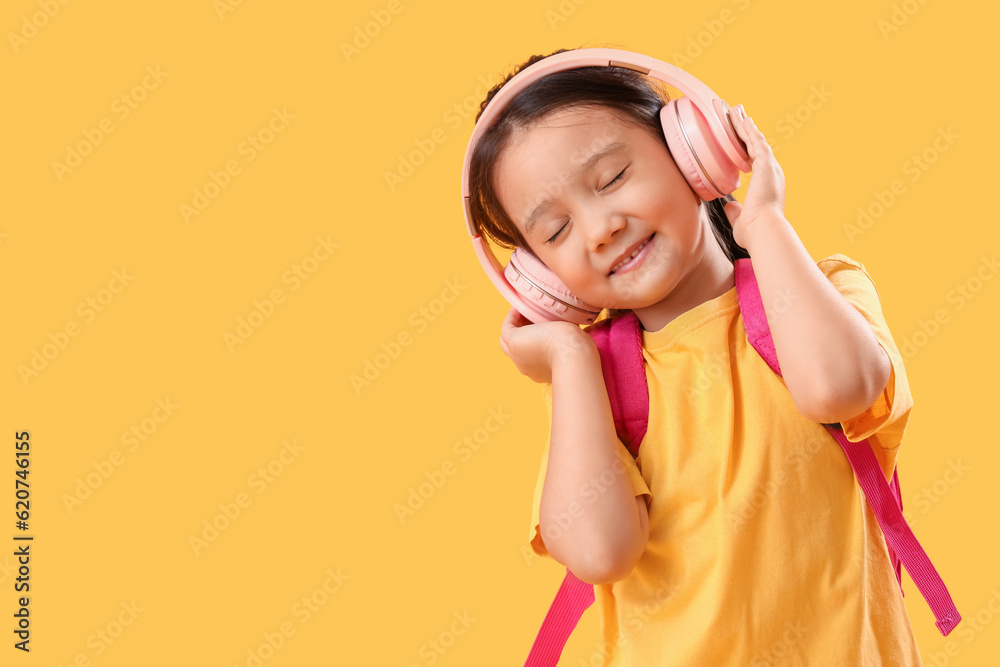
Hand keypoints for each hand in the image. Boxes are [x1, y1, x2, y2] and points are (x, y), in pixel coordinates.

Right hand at [498, 307, 594, 383]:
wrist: (573, 355)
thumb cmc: (580, 353)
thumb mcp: (574, 347)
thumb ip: (570, 343)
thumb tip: (576, 331)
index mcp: (541, 371)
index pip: (532, 355)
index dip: (535, 339)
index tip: (544, 324)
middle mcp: (526, 367)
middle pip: (515, 349)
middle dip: (522, 332)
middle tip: (531, 316)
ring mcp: (517, 356)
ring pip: (507, 341)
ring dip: (515, 324)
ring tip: (525, 309)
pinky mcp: (514, 342)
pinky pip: (506, 328)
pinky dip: (511, 317)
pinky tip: (520, 307)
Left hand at [723, 105, 785, 249]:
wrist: (763, 231)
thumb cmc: (753, 232)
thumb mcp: (741, 220)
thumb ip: (736, 212)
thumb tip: (728, 206)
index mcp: (768, 185)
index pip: (757, 160)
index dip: (748, 148)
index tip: (741, 138)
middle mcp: (772, 173)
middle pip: (758, 146)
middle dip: (748, 131)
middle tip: (739, 116)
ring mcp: (771, 167)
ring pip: (756, 140)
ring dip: (746, 125)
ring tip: (736, 110)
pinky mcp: (766, 164)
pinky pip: (755, 141)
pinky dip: (747, 129)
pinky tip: (740, 118)